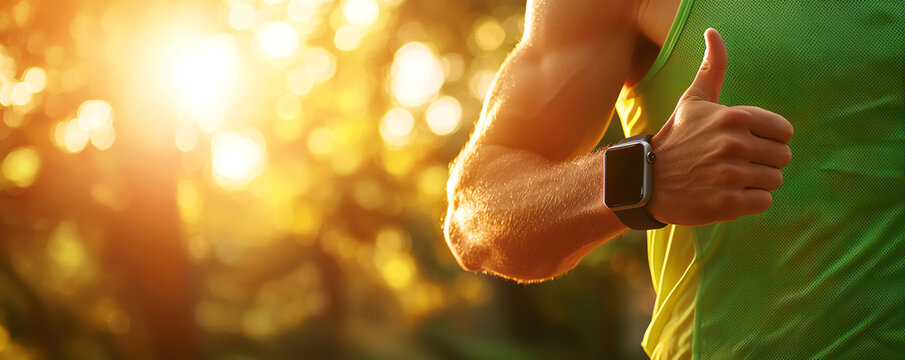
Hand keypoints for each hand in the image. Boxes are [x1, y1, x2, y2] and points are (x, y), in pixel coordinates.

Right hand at [648, 28, 793, 225]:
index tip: (746, 143)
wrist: (645, 179)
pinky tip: (727, 194)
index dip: (768, 138)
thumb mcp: (693, 100)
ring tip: (729, 179)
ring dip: (756, 183)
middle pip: (782, 157)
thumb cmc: (676, 138)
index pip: (784, 131)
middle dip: (763, 162)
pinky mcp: (727, 204)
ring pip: (774, 180)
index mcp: (733, 117)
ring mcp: (731, 175)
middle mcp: (734, 144)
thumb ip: (712, 67)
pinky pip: (763, 202)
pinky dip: (750, 201)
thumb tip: (713, 32)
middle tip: (736, 164)